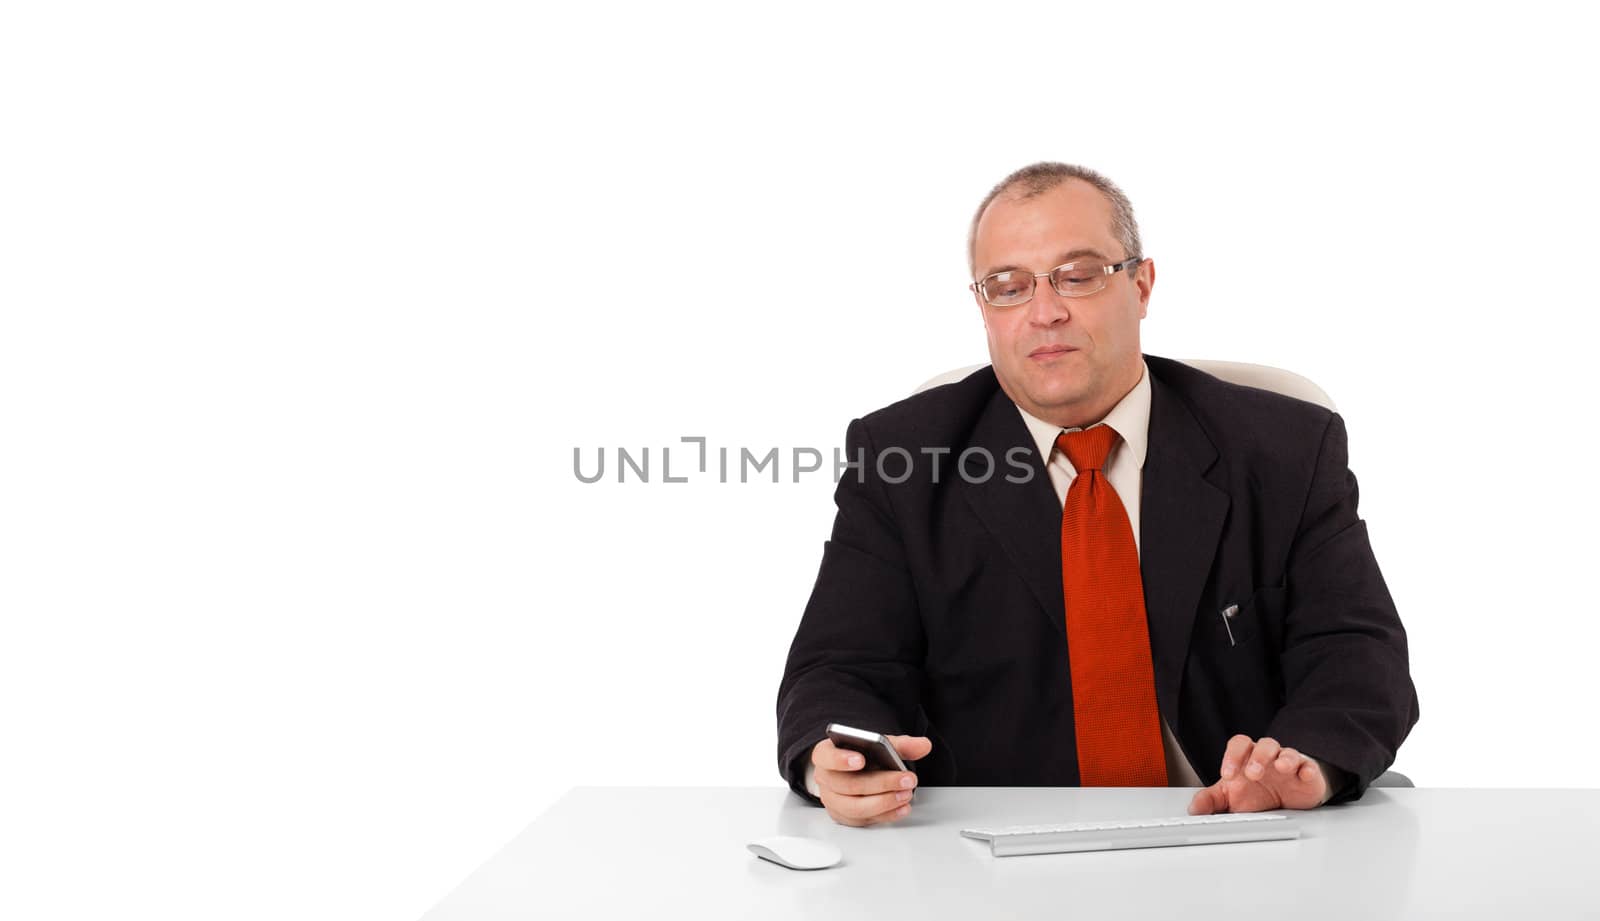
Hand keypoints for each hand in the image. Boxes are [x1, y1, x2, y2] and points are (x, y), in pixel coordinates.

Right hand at [810, 734, 932, 826]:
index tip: (860, 759)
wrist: (853, 772)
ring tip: (906, 794)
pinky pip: (863, 821)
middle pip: (848, 785)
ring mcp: (833, 800)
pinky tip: (901, 807)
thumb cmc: (861, 756)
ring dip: (884, 802)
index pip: (826, 757)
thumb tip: (923, 745)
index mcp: (826, 755)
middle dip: (880, 783)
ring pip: (855, 807)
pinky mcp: (844, 817)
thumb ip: (899, 744)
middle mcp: (825, 779)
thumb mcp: (877, 744)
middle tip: (906, 779)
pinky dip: (885, 815)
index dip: (841, 760)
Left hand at [1188, 734, 1328, 814]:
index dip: (1232, 756)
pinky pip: (1309, 767)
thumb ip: (1211, 800)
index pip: (1239, 745)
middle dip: (1258, 756)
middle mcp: (1268, 757)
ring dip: (1284, 759)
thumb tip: (1193, 809)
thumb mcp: (1231, 797)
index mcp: (1247, 758)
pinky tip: (1304, 774)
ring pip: (1288, 752)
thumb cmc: (1257, 792)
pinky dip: (1308, 770)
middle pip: (1264, 744)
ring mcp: (1289, 764)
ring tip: (1280, 767)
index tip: (1227, 774)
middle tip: (1252, 774)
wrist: (1286, 799)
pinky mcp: (1308, 774)